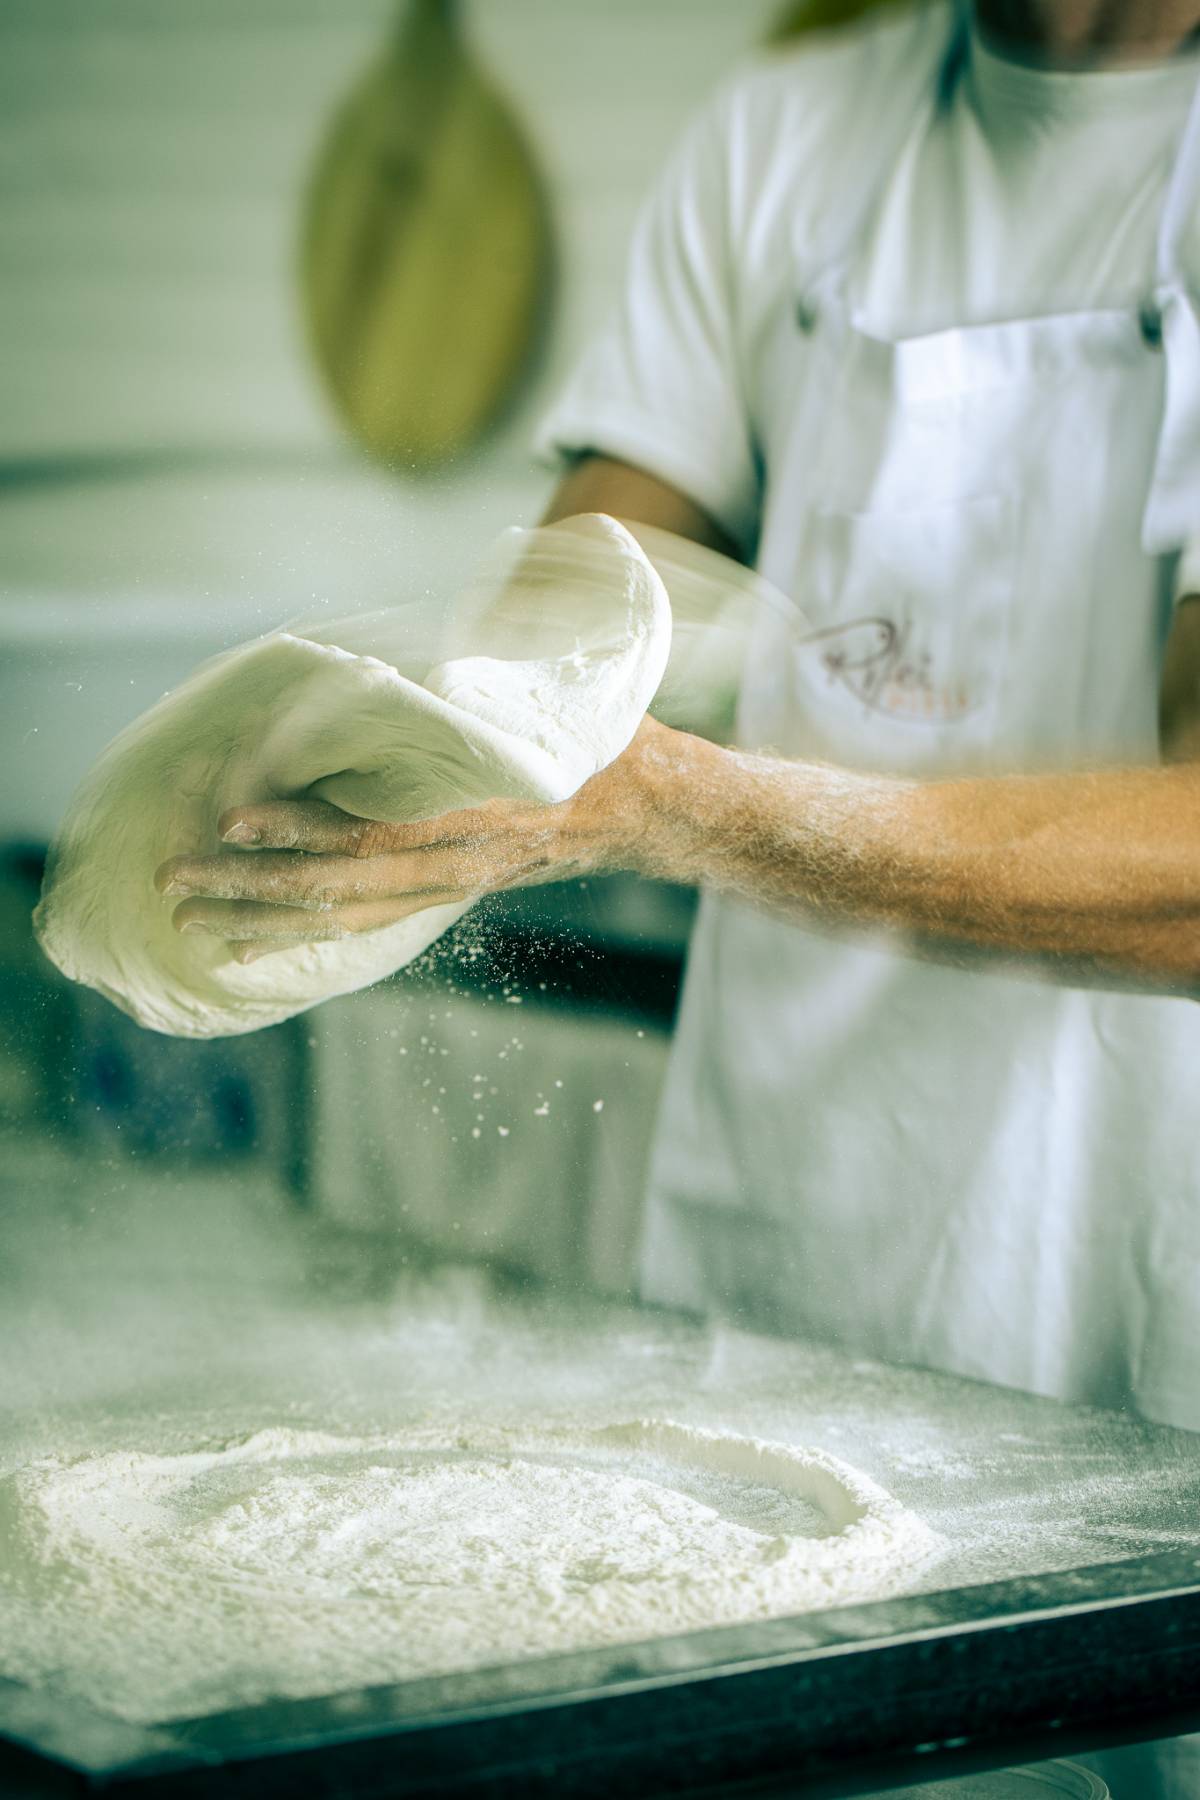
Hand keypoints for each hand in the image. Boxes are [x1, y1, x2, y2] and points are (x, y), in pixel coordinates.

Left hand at [153, 717, 676, 963]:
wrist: (650, 807)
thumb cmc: (600, 737)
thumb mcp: (558, 694)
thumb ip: (493, 670)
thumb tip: (433, 625)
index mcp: (484, 810)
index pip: (378, 831)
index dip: (304, 829)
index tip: (234, 819)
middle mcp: (461, 859)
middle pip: (342, 888)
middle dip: (252, 887)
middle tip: (175, 880)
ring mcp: (452, 883)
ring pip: (346, 917)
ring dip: (263, 921)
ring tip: (191, 923)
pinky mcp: (445, 893)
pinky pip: (364, 924)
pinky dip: (302, 934)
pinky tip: (250, 941)